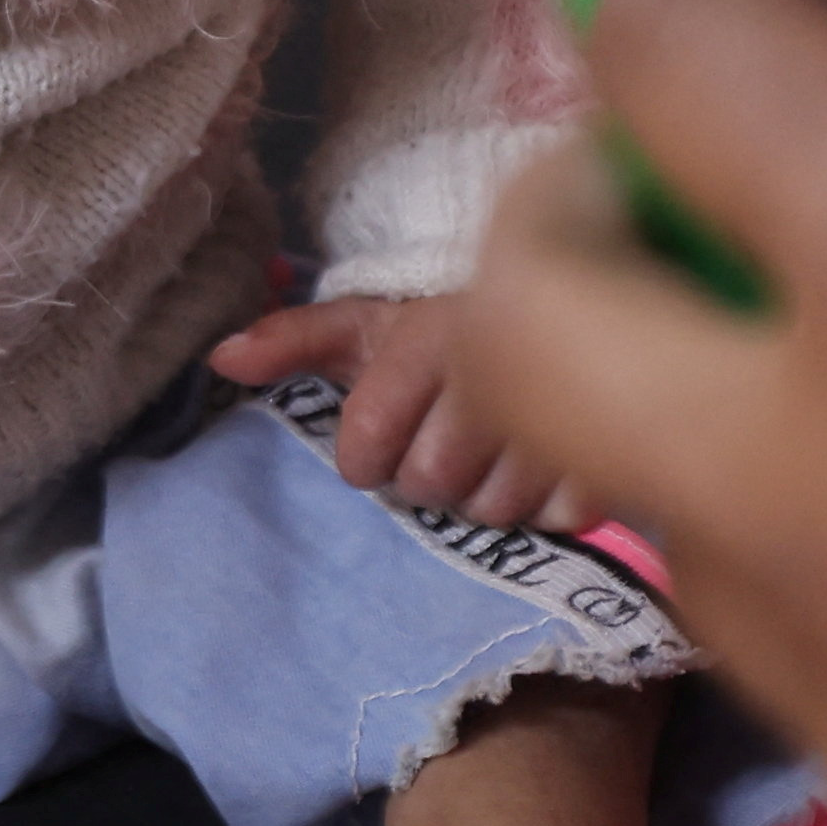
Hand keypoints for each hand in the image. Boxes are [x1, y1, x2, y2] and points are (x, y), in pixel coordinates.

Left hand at [206, 288, 587, 532]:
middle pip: (428, 483)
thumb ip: (292, 339)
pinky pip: (555, 518)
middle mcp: (494, 374)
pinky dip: (543, 504)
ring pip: (489, 508)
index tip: (380, 435)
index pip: (368, 444)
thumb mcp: (366, 323)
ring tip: (490, 452)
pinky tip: (539, 466)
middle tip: (442, 441)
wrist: (561, 307)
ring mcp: (557, 416)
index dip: (364, 454)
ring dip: (482, 491)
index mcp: (430, 339)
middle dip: (425, 471)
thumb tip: (218, 360)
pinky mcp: (608, 450)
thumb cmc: (445, 330)